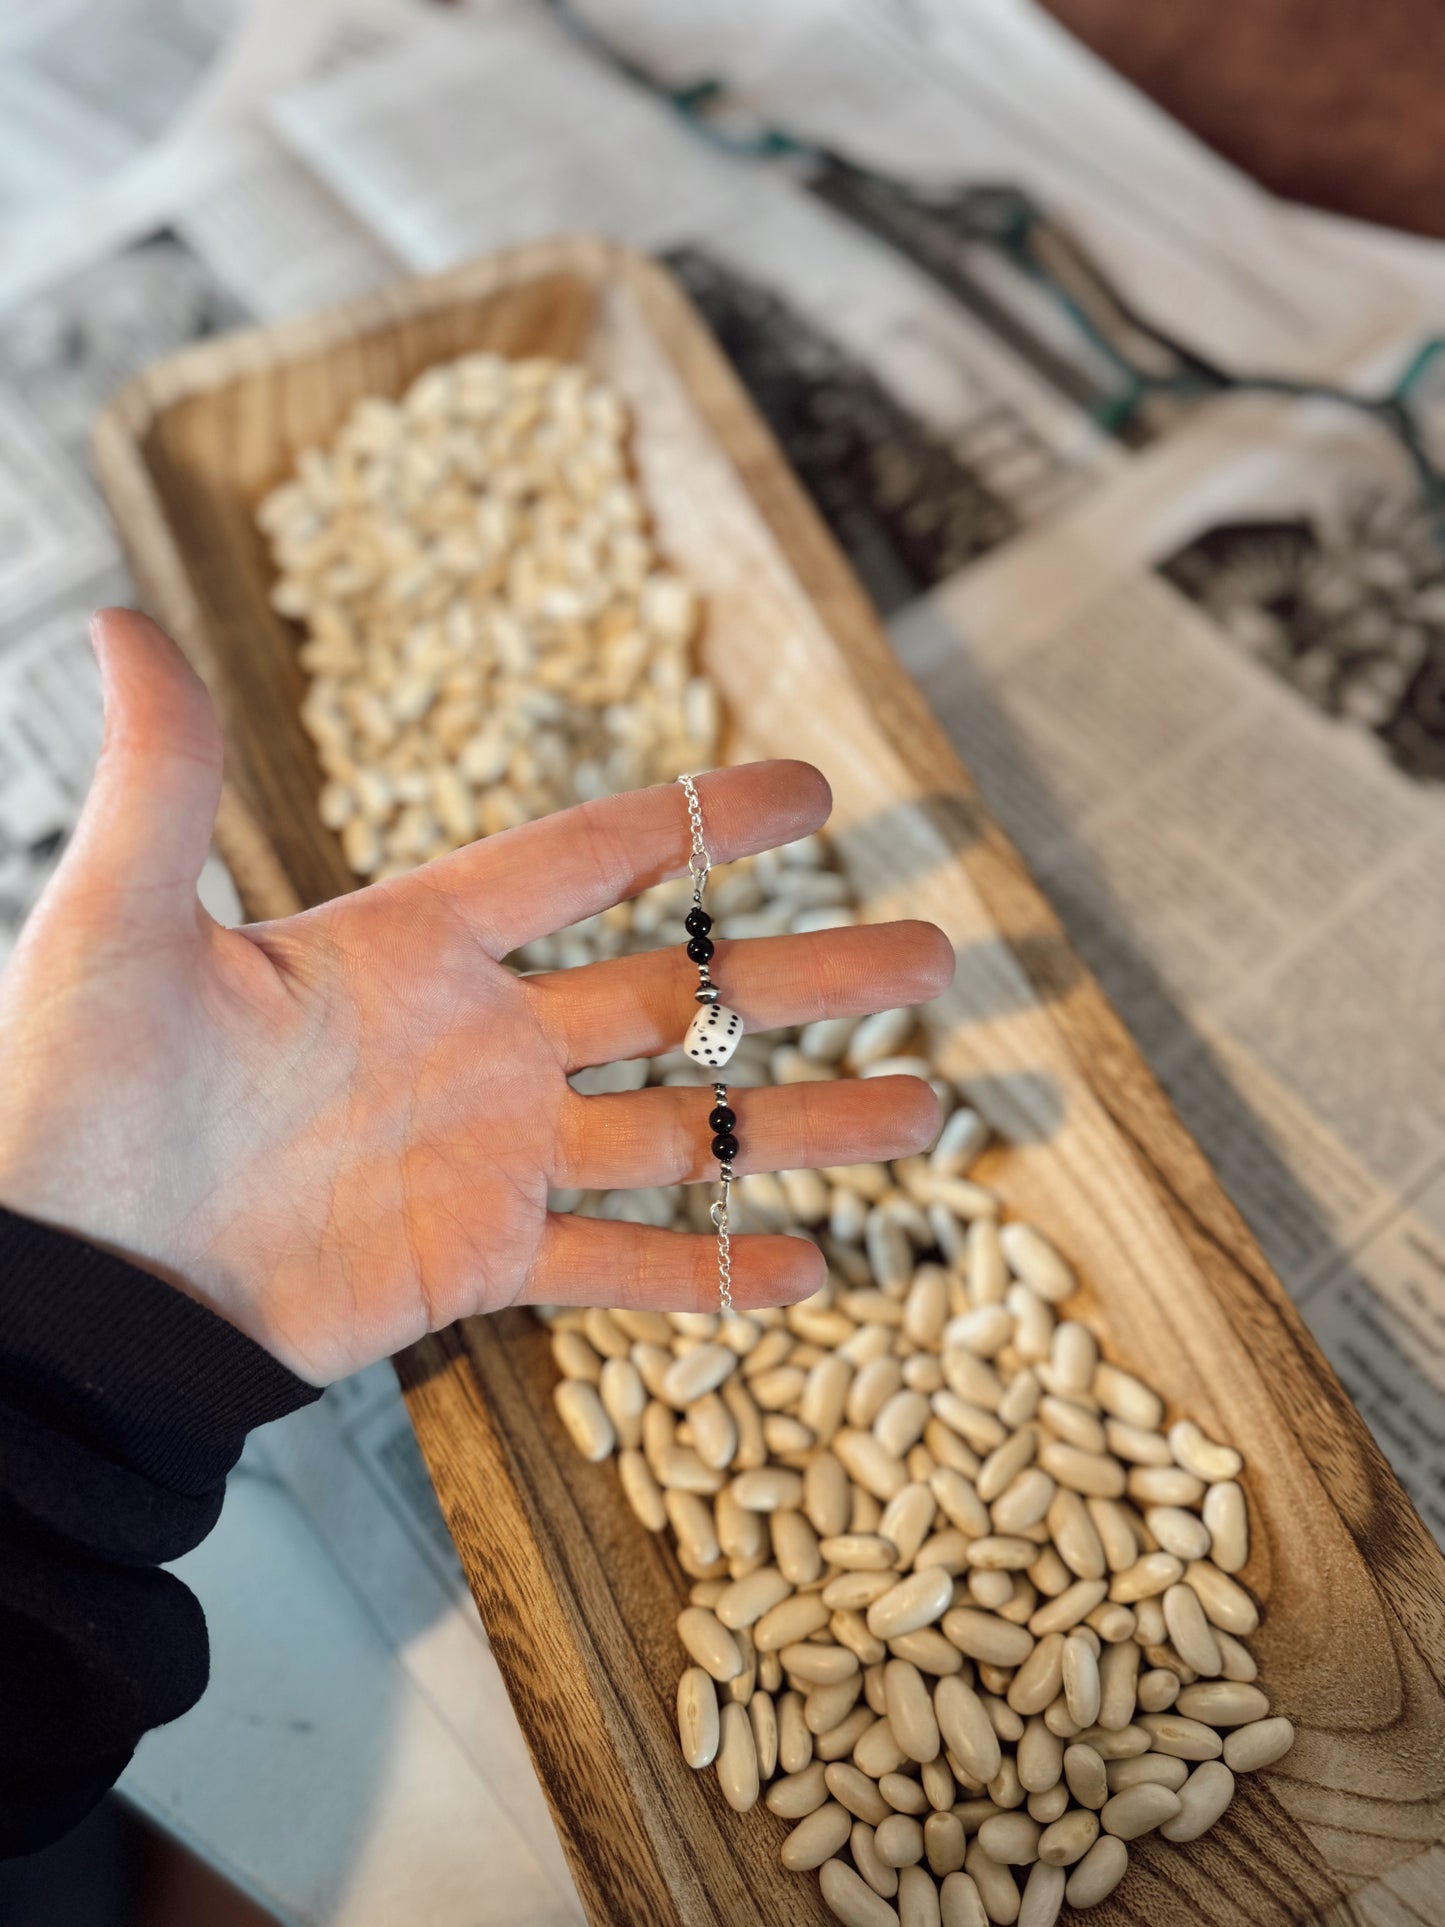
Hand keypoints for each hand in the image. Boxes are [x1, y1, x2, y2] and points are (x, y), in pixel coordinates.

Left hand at [0, 611, 953, 1383]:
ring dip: (801, 1126)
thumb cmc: (71, 1100)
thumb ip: (164, 780)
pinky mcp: (480, 1261)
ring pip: (681, 1134)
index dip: (701, 822)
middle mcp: (475, 1043)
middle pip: (679, 995)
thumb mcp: (118, 926)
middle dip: (807, 976)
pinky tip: (810, 1268)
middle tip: (932, 956)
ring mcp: (488, 1156)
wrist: (63, 1285)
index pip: (586, 862)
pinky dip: (714, 1273)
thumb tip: (121, 619)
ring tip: (926, 1112)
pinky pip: (621, 1266)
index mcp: (410, 946)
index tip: (813, 792)